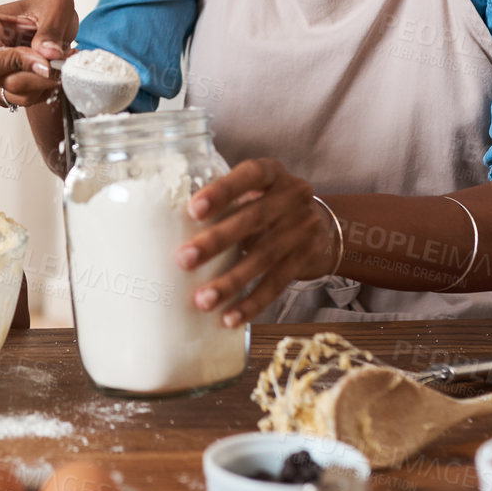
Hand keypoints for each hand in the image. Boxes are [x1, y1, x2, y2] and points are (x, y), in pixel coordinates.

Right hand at [0, 0, 78, 108]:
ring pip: (17, 95)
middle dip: (40, 75)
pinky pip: (23, 101)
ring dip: (44, 82)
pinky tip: (47, 71)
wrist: (48, 22)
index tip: (45, 62)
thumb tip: (48, 53)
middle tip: (62, 61)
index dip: (17, 64)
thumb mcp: (55, 4)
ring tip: (58, 62)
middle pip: (4, 82)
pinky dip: (42, 89)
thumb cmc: (42, 9)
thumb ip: (51, 28)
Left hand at [176, 158, 336, 327]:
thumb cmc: (267, 205)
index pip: (249, 175)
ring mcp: (303, 229)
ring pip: (264, 257)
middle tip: (183, 259)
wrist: (323, 226)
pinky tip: (230, 317)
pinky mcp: (305, 259)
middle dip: (216, 241)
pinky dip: (252, 303)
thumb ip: (226, 200)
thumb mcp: (254, 191)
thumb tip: (168, 224)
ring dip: (231, 281)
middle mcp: (292, 197)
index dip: (222, 191)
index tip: (193, 210)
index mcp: (272, 173)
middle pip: (253, 219)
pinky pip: (277, 284)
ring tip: (202, 300)